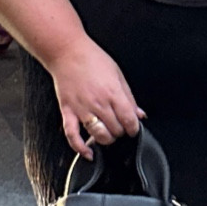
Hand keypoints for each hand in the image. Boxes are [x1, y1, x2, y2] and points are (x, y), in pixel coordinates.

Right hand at [49, 37, 144, 159]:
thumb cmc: (92, 59)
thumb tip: (139, 114)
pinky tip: (88, 153)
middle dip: (121, 131)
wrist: (67, 51)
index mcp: (113, 93)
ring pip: (99, 135)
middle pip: (116, 130)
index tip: (133, 128)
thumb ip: (129, 97)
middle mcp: (98, 103)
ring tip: (108, 134)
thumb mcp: (118, 74)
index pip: (129, 120)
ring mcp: (82, 109)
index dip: (134, 128)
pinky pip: (73, 135)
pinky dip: (80, 148)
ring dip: (106, 139)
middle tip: (120, 126)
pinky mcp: (68, 112)